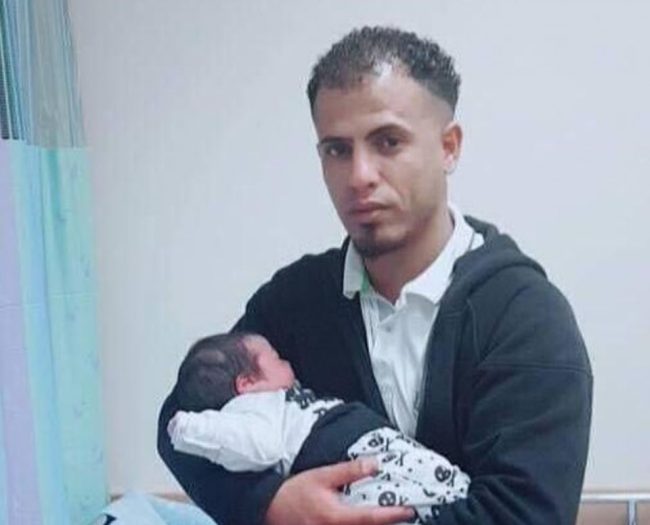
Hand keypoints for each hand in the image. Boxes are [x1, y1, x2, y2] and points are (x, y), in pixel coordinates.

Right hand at [265, 458, 414, 524]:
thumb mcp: (322, 476)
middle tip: (403, 514)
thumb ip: (349, 471)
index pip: (371, 518)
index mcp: (336, 517)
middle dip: (386, 523)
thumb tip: (373, 465)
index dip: (392, 515)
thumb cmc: (295, 493)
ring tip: (388, 517)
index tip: (409, 510)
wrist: (270, 508)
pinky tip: (365, 519)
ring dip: (374, 524)